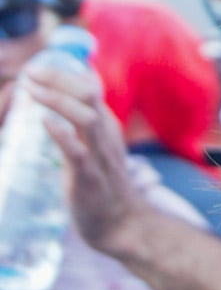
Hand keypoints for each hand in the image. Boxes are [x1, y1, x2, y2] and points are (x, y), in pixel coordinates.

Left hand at [24, 57, 157, 260]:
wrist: (121, 223)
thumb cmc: (104, 184)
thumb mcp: (98, 146)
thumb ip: (87, 121)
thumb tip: (73, 97)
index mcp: (106, 125)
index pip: (91, 88)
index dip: (65, 73)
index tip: (38, 66)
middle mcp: (106, 135)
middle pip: (89, 95)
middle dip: (59, 79)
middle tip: (30, 72)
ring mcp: (100, 155)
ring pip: (85, 118)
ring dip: (58, 100)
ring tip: (31, 90)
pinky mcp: (90, 178)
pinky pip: (78, 152)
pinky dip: (62, 134)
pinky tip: (45, 122)